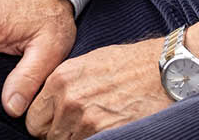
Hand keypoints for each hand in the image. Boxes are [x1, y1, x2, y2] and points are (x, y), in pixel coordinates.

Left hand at [24, 15, 198, 138]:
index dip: (46, 125)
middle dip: (58, 136)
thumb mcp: (88, 64)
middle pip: (46, 136)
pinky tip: (106, 133)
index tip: (58, 125)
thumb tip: (51, 106)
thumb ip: (65, 85)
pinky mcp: (107, 133)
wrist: (164, 70)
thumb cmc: (129, 64)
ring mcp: (86, 119)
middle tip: (77, 129)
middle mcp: (68, 99)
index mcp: (60, 78)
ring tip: (96, 128)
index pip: (34, 118)